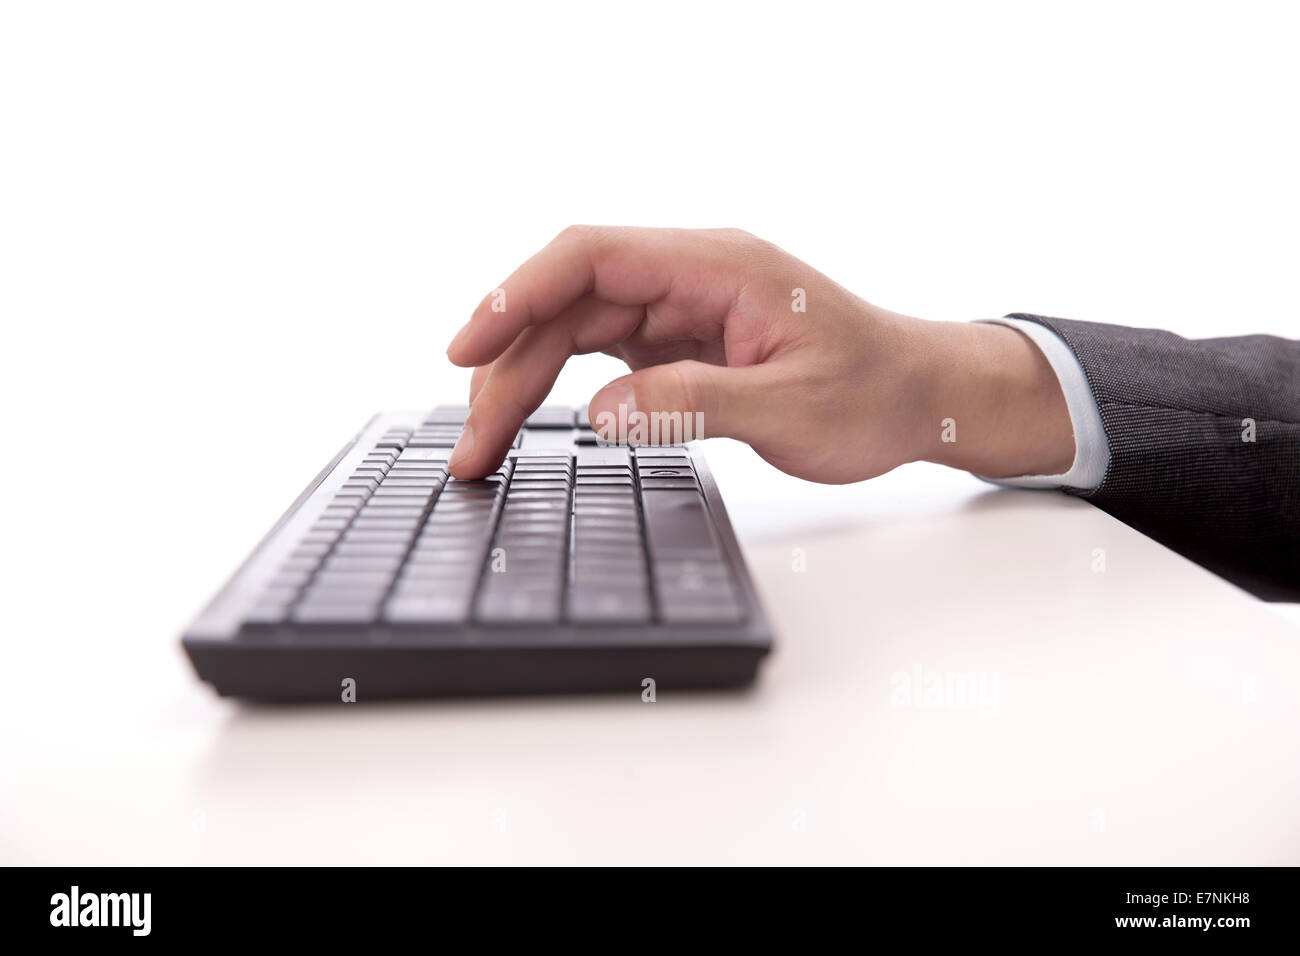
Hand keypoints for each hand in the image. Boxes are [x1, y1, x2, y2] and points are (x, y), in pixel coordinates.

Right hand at [444, 226, 1073, 482]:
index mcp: (719, 266)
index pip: (592, 257)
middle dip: (507, 363)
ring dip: (521, 378)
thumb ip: (694, 405)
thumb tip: (600, 415)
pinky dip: (555, 383)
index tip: (467, 346)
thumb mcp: (792, 409)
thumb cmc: (875, 392)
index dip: (517, 294)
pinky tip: (526, 414)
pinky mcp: (678, 340)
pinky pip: (597, 352)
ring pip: (573, 328)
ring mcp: (681, 306)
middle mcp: (691, 275)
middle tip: (472, 441)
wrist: (917, 395)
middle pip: (568, 300)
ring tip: (484, 439)